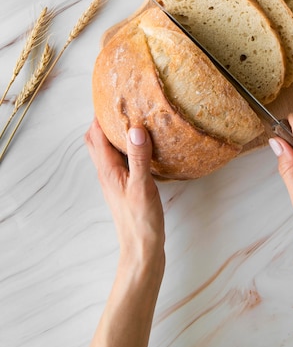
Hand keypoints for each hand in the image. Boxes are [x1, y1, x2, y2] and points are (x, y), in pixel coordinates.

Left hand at [85, 119, 164, 346]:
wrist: (142, 251)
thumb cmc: (141, 222)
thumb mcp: (143, 186)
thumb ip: (139, 157)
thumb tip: (135, 129)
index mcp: (107, 170)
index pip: (95, 135)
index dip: (100, 115)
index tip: (111, 96)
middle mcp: (107, 173)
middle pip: (96, 141)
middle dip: (103, 122)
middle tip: (120, 105)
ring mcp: (115, 180)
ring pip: (108, 150)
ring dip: (114, 134)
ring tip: (132, 120)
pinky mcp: (125, 187)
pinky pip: (121, 160)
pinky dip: (126, 148)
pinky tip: (143, 147)